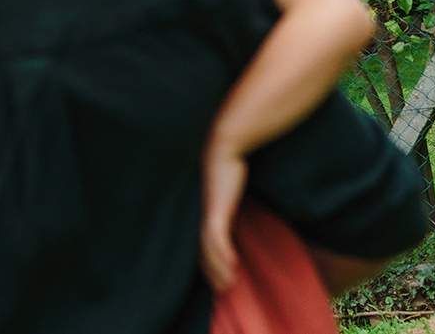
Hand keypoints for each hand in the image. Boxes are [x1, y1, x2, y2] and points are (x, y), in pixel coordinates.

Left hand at [200, 145, 246, 290]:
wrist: (223, 145)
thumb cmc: (225, 165)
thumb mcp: (226, 190)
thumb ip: (227, 203)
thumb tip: (234, 212)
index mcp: (203, 212)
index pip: (200, 244)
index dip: (206, 263)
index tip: (215, 279)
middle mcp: (201, 214)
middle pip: (201, 250)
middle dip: (210, 271)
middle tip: (221, 290)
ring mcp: (207, 212)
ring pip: (208, 248)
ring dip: (217, 268)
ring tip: (228, 285)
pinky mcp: (216, 208)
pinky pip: (216, 235)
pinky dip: (222, 252)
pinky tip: (232, 265)